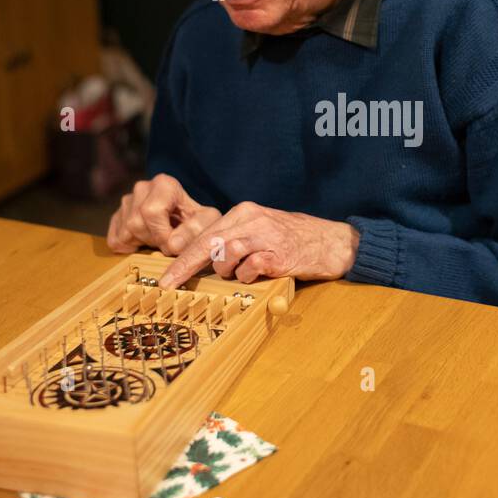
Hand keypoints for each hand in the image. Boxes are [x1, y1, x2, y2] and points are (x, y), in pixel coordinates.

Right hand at [106, 174, 221, 254]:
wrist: (187, 219)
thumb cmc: (198, 219)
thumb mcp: (207, 222)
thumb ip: (195, 231)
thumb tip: (173, 244)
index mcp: (164, 184)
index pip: (151, 211)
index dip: (162, 234)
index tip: (174, 244)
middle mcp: (141, 188)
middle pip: (137, 223)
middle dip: (153, 240)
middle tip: (168, 243)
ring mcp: (126, 202)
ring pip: (124, 233)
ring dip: (143, 244)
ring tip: (159, 240)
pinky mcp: (117, 217)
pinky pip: (115, 240)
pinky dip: (129, 248)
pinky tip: (145, 242)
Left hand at [157, 201, 360, 289]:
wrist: (332, 241)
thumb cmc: (292, 240)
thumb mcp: (259, 230)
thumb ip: (232, 240)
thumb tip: (200, 261)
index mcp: (243, 212)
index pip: (204, 235)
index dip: (181, 258)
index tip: (166, 279)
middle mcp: (252, 219)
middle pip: (208, 243)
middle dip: (185, 266)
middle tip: (170, 285)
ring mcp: (266, 235)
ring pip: (226, 253)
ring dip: (226, 271)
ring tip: (240, 274)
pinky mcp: (280, 254)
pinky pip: (251, 267)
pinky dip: (248, 275)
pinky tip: (259, 274)